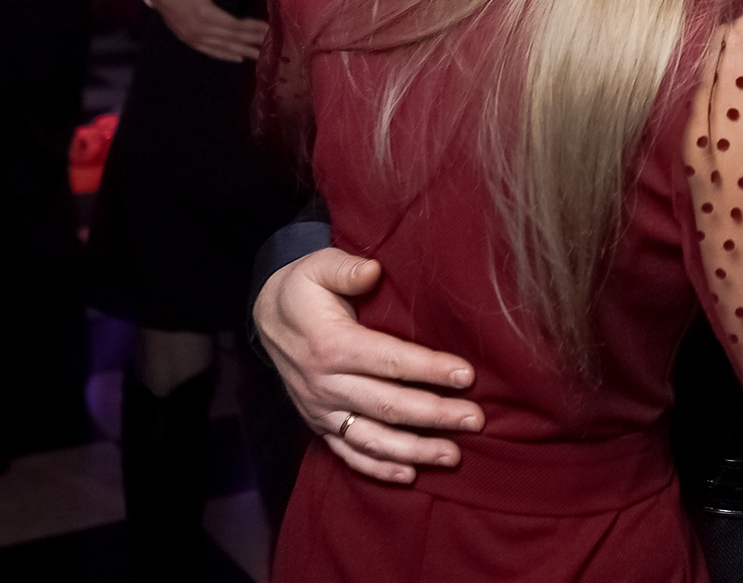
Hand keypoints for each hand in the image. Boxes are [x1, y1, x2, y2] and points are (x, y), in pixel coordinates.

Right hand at [144, 0, 268, 61]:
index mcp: (203, 12)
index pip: (235, 25)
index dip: (253, 28)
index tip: (269, 29)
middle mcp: (198, 28)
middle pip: (231, 38)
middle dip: (252, 42)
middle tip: (271, 46)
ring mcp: (191, 36)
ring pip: (221, 47)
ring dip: (242, 52)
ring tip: (260, 57)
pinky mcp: (187, 39)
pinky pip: (208, 50)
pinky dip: (224, 55)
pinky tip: (238, 58)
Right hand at [254, 247, 483, 484]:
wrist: (266, 318)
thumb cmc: (304, 289)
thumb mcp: (318, 266)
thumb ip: (345, 268)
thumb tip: (372, 270)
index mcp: (331, 344)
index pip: (388, 360)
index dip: (428, 369)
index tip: (466, 376)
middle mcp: (325, 383)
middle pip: (388, 405)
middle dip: (435, 415)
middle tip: (476, 420)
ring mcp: (320, 409)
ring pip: (371, 438)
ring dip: (414, 450)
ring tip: (453, 455)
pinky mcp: (318, 424)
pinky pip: (348, 453)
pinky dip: (378, 468)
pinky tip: (409, 475)